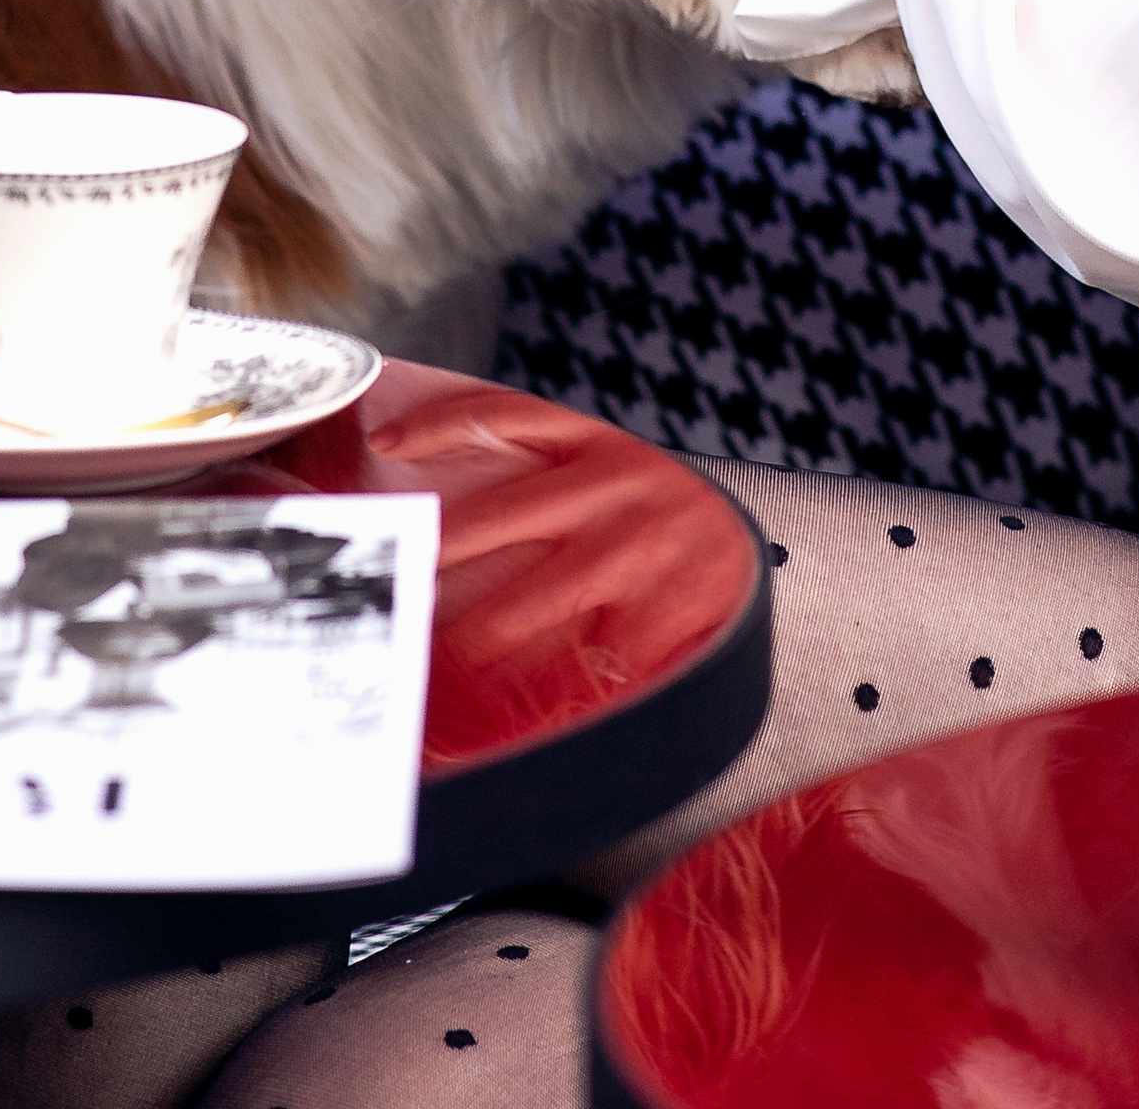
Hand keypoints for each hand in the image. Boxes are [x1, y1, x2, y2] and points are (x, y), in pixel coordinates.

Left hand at [367, 387, 757, 715]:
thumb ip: (551, 481)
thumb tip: (446, 511)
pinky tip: (501, 722)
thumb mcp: (618, 477)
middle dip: (428, 561)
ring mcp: (637, 556)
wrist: (757, 568)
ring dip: (465, 651)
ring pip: (522, 610)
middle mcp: (614, 491)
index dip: (442, 423)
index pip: (511, 415)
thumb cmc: (666, 524)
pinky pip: (579, 669)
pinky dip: (534, 701)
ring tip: (425, 676)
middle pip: (493, 522)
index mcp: (601, 447)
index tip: (386, 443)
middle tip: (381, 594)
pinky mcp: (661, 619)